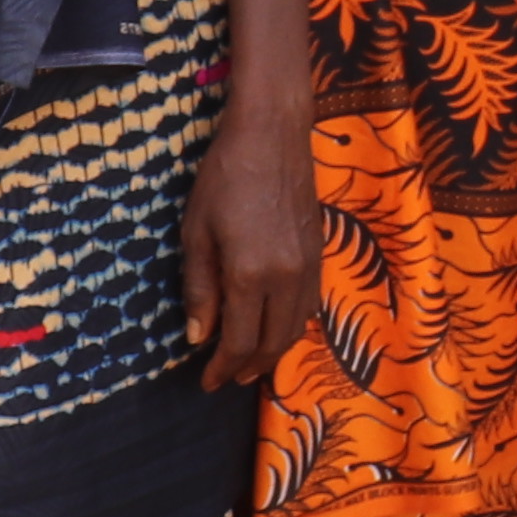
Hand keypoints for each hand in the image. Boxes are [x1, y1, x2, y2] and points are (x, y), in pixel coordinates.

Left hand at [183, 97, 318, 389]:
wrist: (273, 134)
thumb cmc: (224, 177)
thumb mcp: (197, 232)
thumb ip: (200, 288)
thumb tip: (199, 337)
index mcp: (251, 274)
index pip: (240, 341)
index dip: (222, 368)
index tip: (206, 381)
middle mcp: (287, 278)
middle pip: (273, 344)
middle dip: (249, 368)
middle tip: (226, 378)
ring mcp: (309, 267)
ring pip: (297, 329)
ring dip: (274, 353)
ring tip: (250, 363)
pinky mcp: (320, 254)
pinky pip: (310, 307)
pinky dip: (291, 327)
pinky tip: (275, 327)